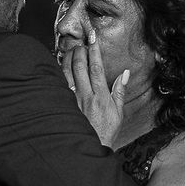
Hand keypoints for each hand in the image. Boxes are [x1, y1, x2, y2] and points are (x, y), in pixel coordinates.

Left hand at [61, 29, 128, 146]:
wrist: (90, 147)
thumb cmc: (106, 131)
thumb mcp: (118, 112)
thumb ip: (120, 91)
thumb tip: (125, 73)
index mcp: (100, 97)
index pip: (96, 68)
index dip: (94, 51)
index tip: (93, 39)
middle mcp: (85, 96)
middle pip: (79, 67)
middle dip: (80, 51)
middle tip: (82, 43)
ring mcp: (72, 100)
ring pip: (66, 73)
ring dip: (68, 58)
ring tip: (72, 50)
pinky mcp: (64, 104)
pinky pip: (60, 83)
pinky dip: (59, 71)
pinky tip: (60, 65)